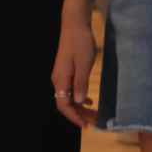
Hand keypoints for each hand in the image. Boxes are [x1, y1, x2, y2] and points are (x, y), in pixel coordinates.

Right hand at [51, 12, 99, 127]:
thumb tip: (80, 102)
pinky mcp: (67, 70)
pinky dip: (80, 96)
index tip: (86, 125)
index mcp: (60, 80)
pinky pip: (71, 89)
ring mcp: (61, 75)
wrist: (75, 25)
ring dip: (80, 106)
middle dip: (79, 114)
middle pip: (66, 103)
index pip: (64, 106)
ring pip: (69, 97)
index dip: (74, 117)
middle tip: (94, 121)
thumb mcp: (84, 64)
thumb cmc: (81, 43)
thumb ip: (81, 83)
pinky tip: (90, 99)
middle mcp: (58, 80)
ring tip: (93, 113)